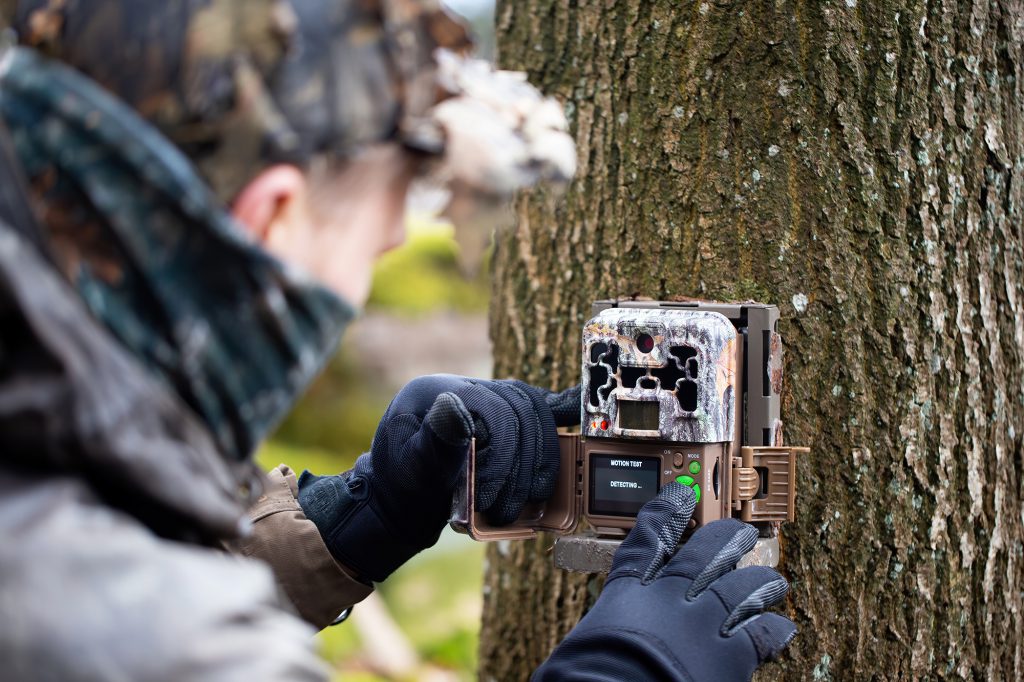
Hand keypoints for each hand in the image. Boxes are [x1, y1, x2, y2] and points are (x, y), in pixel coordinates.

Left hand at [298, 374, 579, 581]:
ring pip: (534, 412)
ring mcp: (485, 398)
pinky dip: (562, 407)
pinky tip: (579, 409)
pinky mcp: (500, 416)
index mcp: (437, 390)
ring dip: (540, 458)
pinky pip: (536, 405)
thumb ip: (434, 439)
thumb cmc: (402, 487)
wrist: (400, 500)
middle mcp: (465, 387)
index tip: (492, 501)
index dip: (502, 456)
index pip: (491, 409)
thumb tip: (456, 404)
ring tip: (529, 500)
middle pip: (518, 410)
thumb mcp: (410, 468)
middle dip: (521, 465)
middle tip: (507, 510)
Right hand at [533, 483, 795, 680]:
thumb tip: (591, 650)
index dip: (663, 513)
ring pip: (739, 587)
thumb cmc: (587, 677)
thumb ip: (602, 633)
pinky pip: (761, 634)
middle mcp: (668, 599)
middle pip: (702, 556)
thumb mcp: (583, 644)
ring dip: (759, 580)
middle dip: (724, 539)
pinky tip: (782, 625)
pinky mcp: (731, 656)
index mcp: (626, 595)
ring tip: (772, 577)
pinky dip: (773, 628)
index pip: (645, 542)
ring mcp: (702, 623)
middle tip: (739, 532)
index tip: (678, 495)